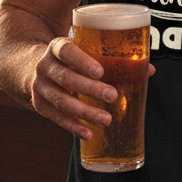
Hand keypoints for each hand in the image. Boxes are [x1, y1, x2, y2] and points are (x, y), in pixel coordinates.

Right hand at [29, 38, 154, 140]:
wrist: (32, 67)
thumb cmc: (70, 59)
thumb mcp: (83, 50)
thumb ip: (112, 58)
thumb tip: (149, 69)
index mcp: (57, 47)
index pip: (67, 50)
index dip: (83, 61)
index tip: (100, 71)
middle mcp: (45, 66)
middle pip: (66, 78)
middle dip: (90, 89)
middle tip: (113, 95)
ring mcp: (40, 87)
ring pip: (62, 101)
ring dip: (85, 112)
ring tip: (107, 120)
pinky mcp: (40, 105)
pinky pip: (57, 118)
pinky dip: (73, 127)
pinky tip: (89, 134)